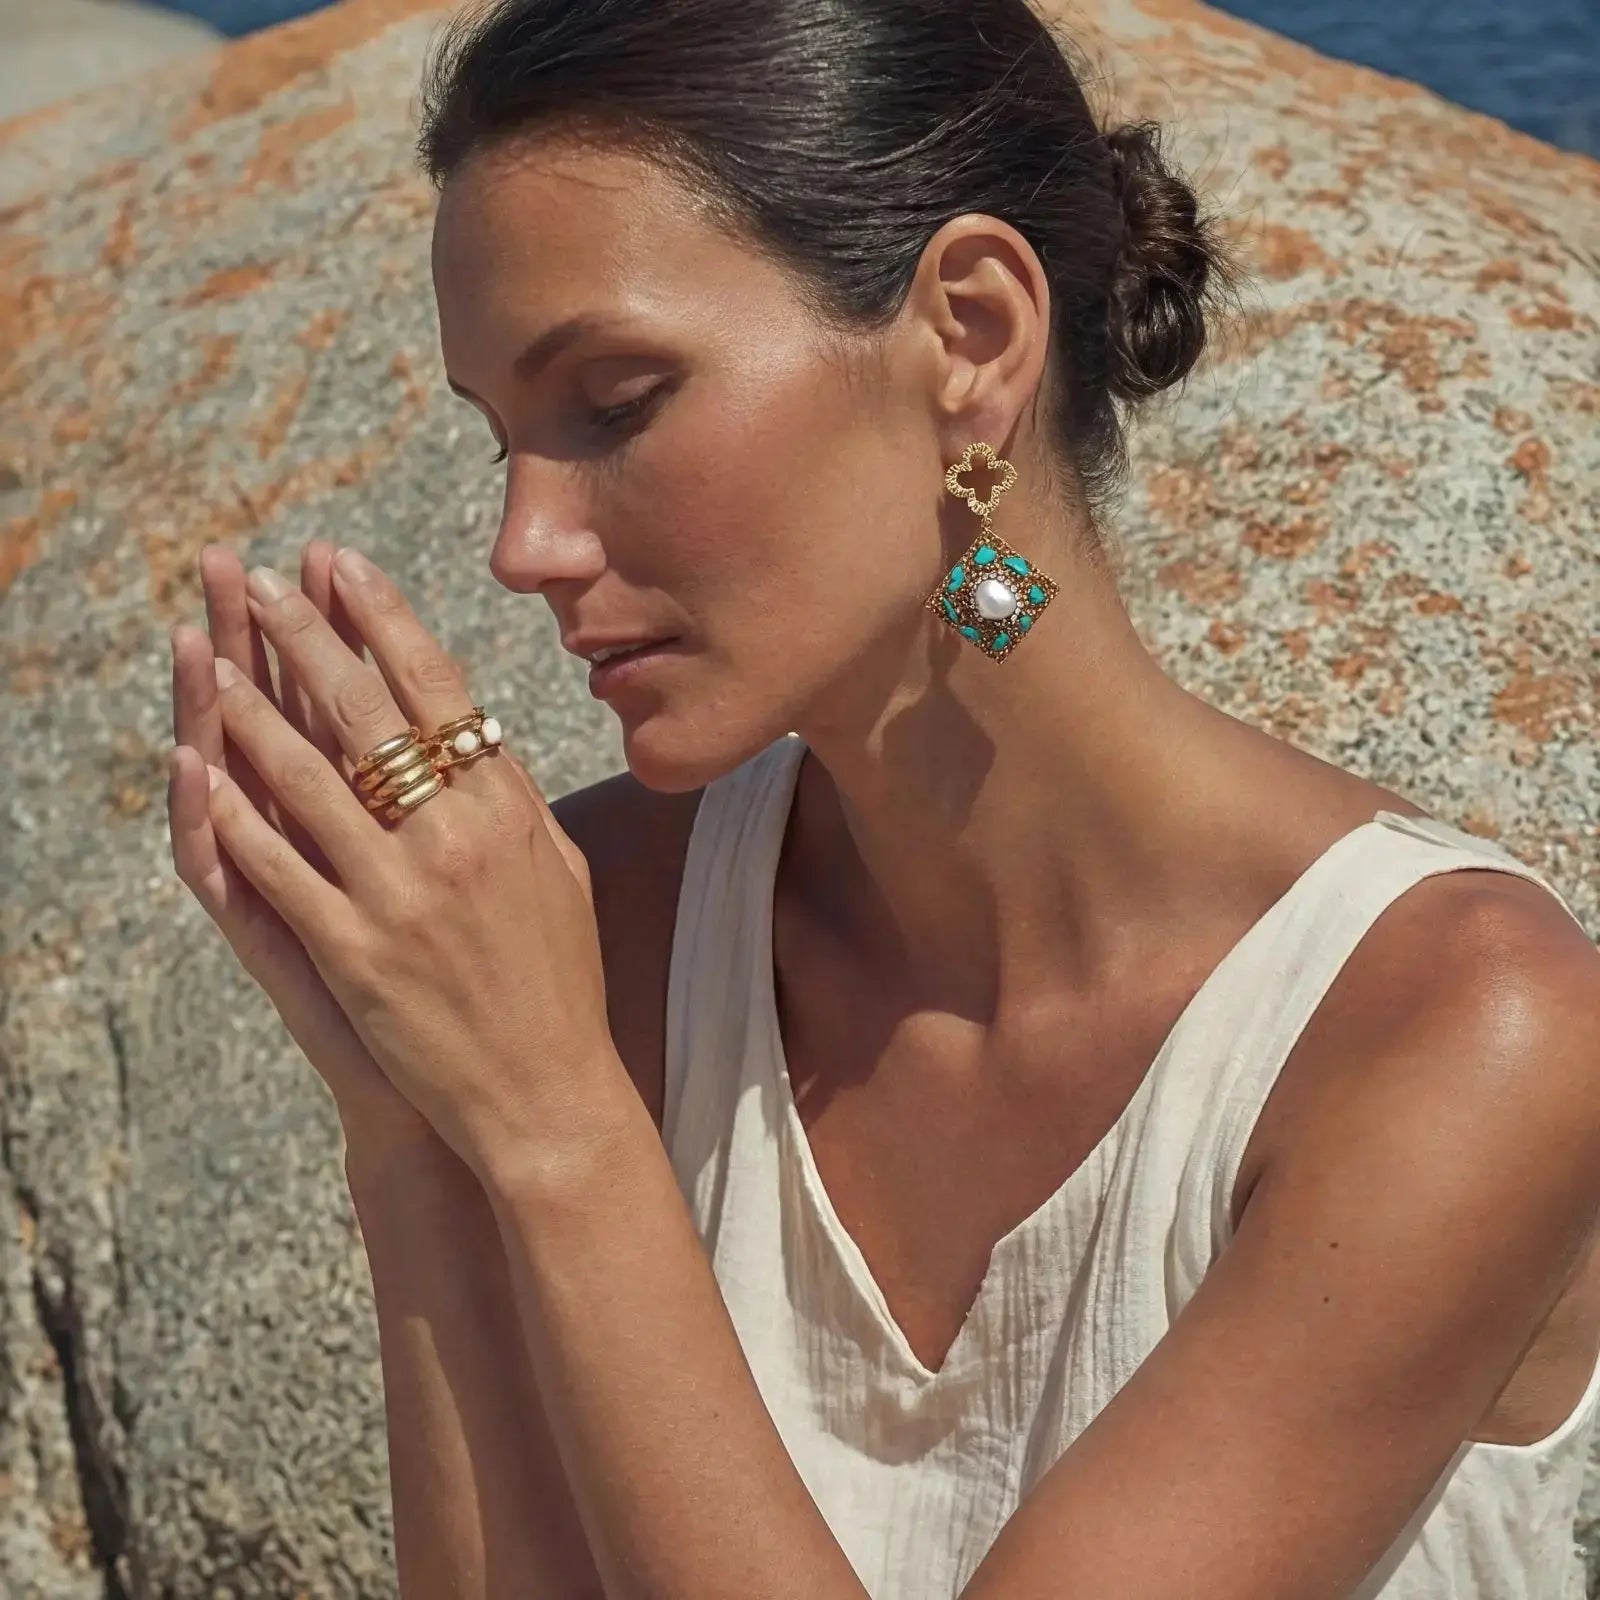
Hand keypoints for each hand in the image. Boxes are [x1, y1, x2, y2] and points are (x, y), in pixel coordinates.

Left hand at [179, 544, 616, 1177]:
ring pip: (305, 780)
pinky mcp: (354, 954)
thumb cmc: (560, 979)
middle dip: (303, 636)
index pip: (436, 687)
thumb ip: (512, 798)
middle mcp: (453, 840)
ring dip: (249, 711)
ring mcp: (399, 897)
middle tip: (258, 579)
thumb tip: (476, 730)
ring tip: (208, 657)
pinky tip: (197, 769)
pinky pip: (277, 869)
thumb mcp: (556, 870)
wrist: (549, 1092)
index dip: (382, 618)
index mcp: (505, 812)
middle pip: (363, 713)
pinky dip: (232, 814)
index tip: (342, 564)